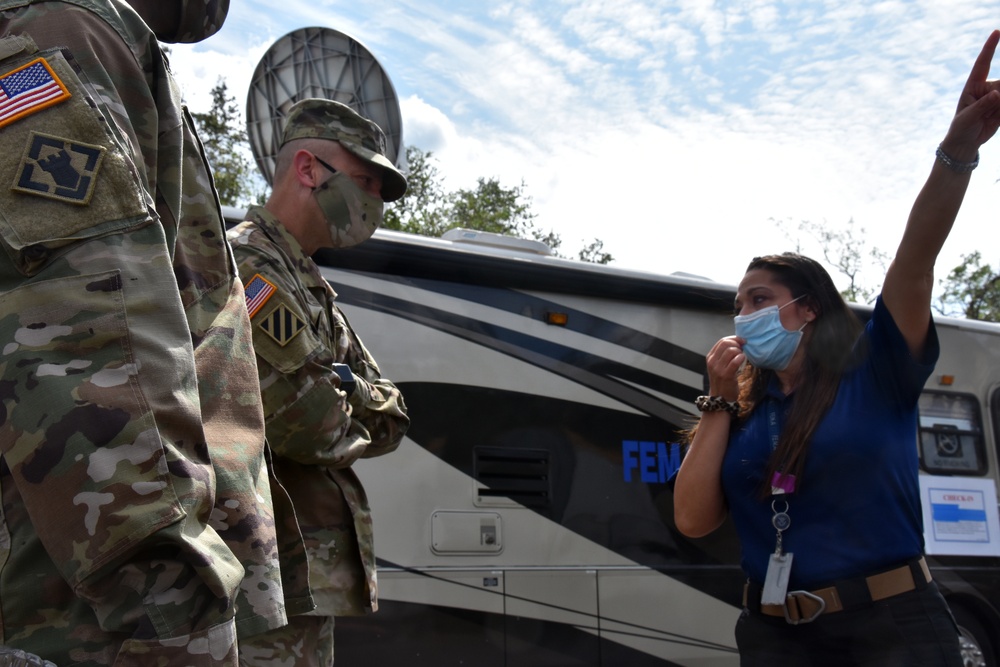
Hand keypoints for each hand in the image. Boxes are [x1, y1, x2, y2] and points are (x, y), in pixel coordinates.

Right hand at [705, 335, 744, 400]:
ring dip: (740, 352)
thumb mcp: (718, 365)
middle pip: (726, 343)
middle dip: (737, 343)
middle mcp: (712, 361)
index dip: (734, 339)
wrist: (720, 397)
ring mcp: (718, 369)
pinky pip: (735, 361)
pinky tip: (743, 359)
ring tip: (742, 357)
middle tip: (743, 349)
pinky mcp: (726, 375)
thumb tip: (737, 342)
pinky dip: (741, 358)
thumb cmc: (723, 380)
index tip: (741, 342)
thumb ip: (724, 354)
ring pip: (731, 351)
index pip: (721, 341)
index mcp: (710, 357)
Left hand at [942, 30, 999, 159]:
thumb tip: (998, 94)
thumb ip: (982, 106)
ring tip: (992, 113)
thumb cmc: (961, 127)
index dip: (990, 47)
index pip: (983, 63)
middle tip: (996, 99)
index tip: (996, 32)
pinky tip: (997, 115)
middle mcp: (988, 88)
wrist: (965, 143)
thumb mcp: (967, 117)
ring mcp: (998, 97)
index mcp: (973, 86)